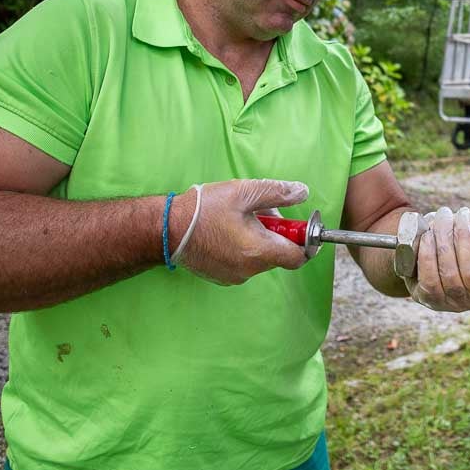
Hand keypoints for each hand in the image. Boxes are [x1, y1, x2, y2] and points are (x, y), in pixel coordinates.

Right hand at [173, 179, 309, 284]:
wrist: (166, 229)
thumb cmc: (204, 210)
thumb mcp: (244, 192)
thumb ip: (277, 193)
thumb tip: (302, 193)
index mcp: (259, 251)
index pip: (298, 256)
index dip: (303, 239)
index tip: (296, 224)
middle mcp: (250, 270)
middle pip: (279, 254)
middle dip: (276, 232)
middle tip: (258, 211)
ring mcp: (235, 276)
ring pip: (262, 257)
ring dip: (259, 239)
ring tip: (238, 218)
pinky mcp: (223, 277)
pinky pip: (245, 262)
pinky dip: (245, 247)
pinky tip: (227, 231)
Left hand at [404, 206, 469, 311]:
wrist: (439, 239)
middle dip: (463, 238)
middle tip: (459, 214)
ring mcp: (454, 303)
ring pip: (450, 276)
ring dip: (444, 241)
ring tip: (443, 219)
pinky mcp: (430, 299)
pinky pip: (429, 280)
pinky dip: (427, 254)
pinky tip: (428, 235)